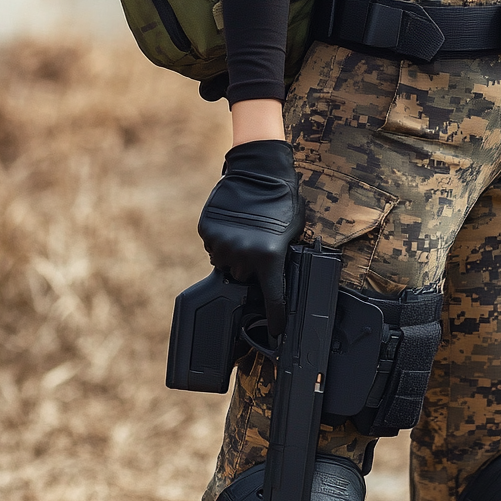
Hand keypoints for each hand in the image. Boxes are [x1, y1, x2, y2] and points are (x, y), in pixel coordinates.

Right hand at [197, 139, 304, 337]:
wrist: (259, 169)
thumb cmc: (282, 198)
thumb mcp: (293, 231)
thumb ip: (284, 255)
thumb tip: (281, 277)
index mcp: (269, 258)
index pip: (273, 299)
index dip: (275, 318)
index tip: (276, 332)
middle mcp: (244, 255)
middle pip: (243, 279)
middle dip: (250, 269)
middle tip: (256, 247)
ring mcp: (223, 243)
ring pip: (225, 263)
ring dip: (234, 253)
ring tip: (245, 232)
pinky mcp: (208, 230)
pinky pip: (213, 245)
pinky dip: (221, 239)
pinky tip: (232, 223)